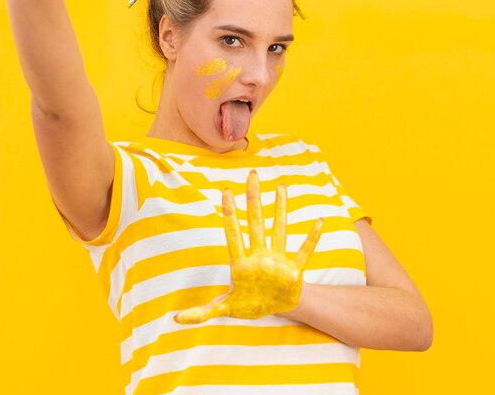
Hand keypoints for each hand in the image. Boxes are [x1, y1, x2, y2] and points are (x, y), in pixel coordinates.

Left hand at [175, 170, 323, 322]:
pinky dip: (312, 239)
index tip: (226, 191)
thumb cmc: (249, 303)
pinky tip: (318, 222)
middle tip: (252, 175)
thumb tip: (175, 319)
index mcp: (241, 263)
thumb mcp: (225, 308)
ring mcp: (277, 260)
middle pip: (255, 222)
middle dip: (253, 199)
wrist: (275, 309)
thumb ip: (202, 312)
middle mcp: (259, 255)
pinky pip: (304, 252)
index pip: (233, 233)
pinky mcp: (294, 271)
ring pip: (279, 229)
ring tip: (281, 187)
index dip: (230, 213)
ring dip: (281, 209)